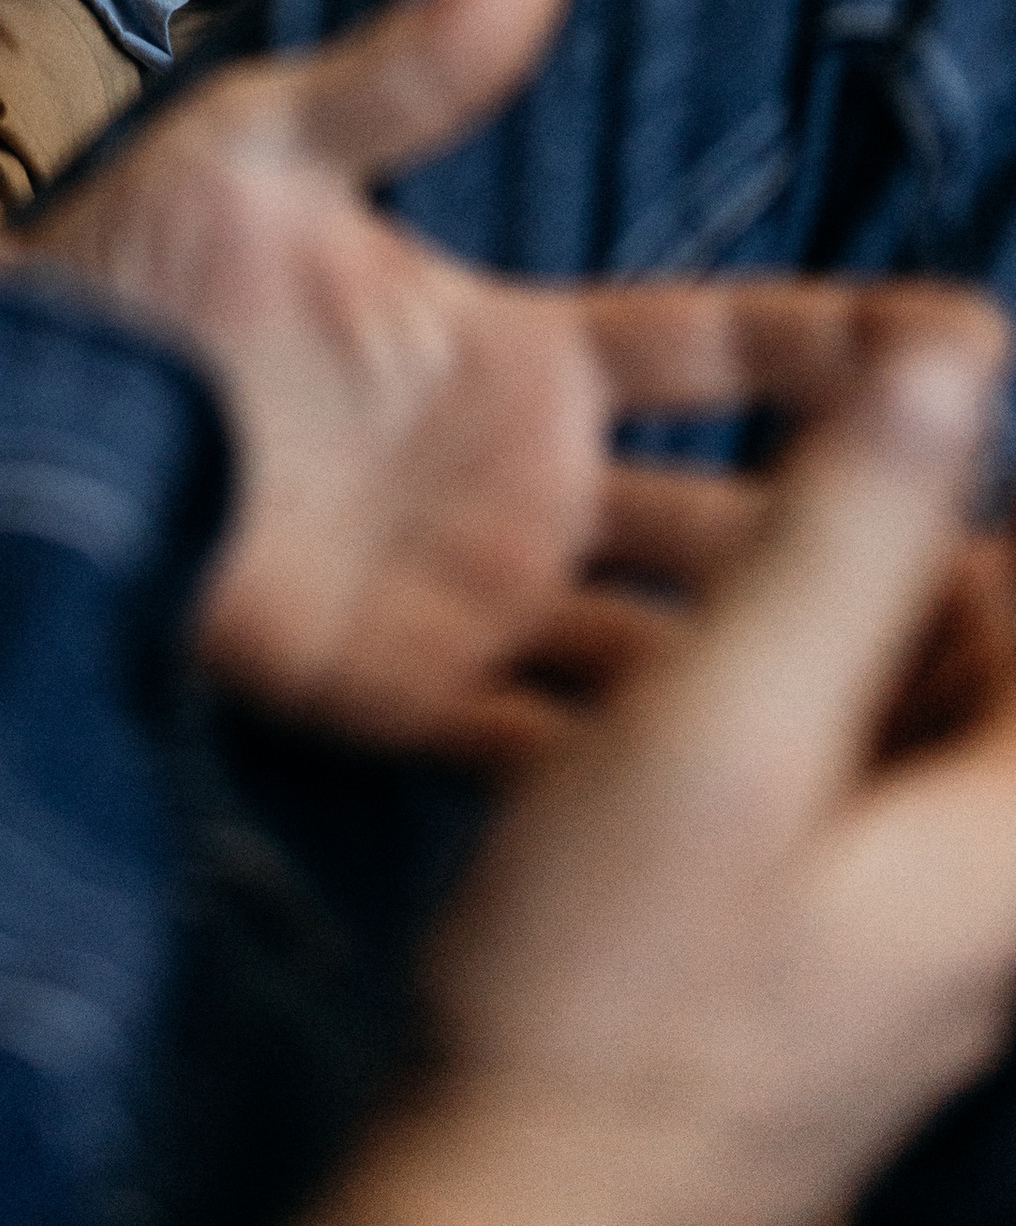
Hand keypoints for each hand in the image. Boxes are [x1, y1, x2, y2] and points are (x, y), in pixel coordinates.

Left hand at [31, 0, 996, 759]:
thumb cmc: (120, 266)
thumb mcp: (263, 149)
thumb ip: (405, 82)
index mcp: (515, 352)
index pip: (724, 346)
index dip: (846, 344)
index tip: (978, 334)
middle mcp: (521, 486)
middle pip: (743, 520)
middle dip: (873, 539)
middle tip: (1006, 562)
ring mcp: (470, 599)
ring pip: (677, 648)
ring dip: (791, 672)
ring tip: (936, 700)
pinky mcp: (395, 694)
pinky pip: (546, 749)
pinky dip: (641, 774)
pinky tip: (748, 803)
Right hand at [319, 314, 1015, 1225]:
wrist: (523, 1217)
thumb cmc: (618, 992)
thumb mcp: (722, 724)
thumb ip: (841, 538)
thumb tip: (949, 351)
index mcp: (1004, 823)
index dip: (935, 485)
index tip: (827, 413)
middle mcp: (975, 868)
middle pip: (947, 632)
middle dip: (814, 539)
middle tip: (661, 509)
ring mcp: (888, 910)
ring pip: (846, 689)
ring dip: (723, 613)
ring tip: (572, 582)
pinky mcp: (797, 934)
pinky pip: (776, 764)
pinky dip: (685, 703)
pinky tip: (557, 692)